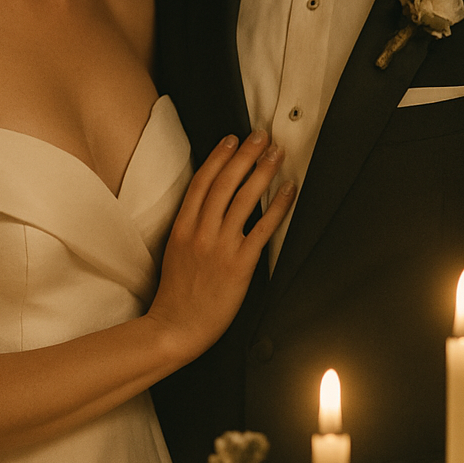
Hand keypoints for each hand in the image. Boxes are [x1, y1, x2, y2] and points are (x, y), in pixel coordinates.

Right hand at [147, 130, 294, 360]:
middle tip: (260, 136)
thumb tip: (210, 202)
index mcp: (183, 226)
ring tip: (276, 154)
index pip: (202, 181)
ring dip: (263, 172)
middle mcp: (201, 231)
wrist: (176, 326)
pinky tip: (288, 191)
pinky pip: (262, 229)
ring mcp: (220, 246)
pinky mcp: (239, 264)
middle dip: (245, 155)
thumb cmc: (177, 292)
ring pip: (244, 199)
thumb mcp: (175, 249)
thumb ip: (191, 225)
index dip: (218, 157)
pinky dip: (277, 207)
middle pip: (225, 183)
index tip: (232, 139)